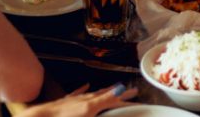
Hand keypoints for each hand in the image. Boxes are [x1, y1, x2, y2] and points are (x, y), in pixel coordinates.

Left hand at [16, 83, 137, 116]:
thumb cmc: (64, 116)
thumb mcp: (88, 111)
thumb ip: (105, 99)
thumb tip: (119, 89)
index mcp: (93, 103)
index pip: (113, 98)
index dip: (124, 96)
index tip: (135, 93)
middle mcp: (85, 99)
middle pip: (105, 94)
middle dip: (118, 93)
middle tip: (129, 92)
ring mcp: (75, 101)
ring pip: (93, 94)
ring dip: (104, 91)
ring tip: (113, 87)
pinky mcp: (66, 103)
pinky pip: (77, 93)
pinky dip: (84, 89)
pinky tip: (87, 85)